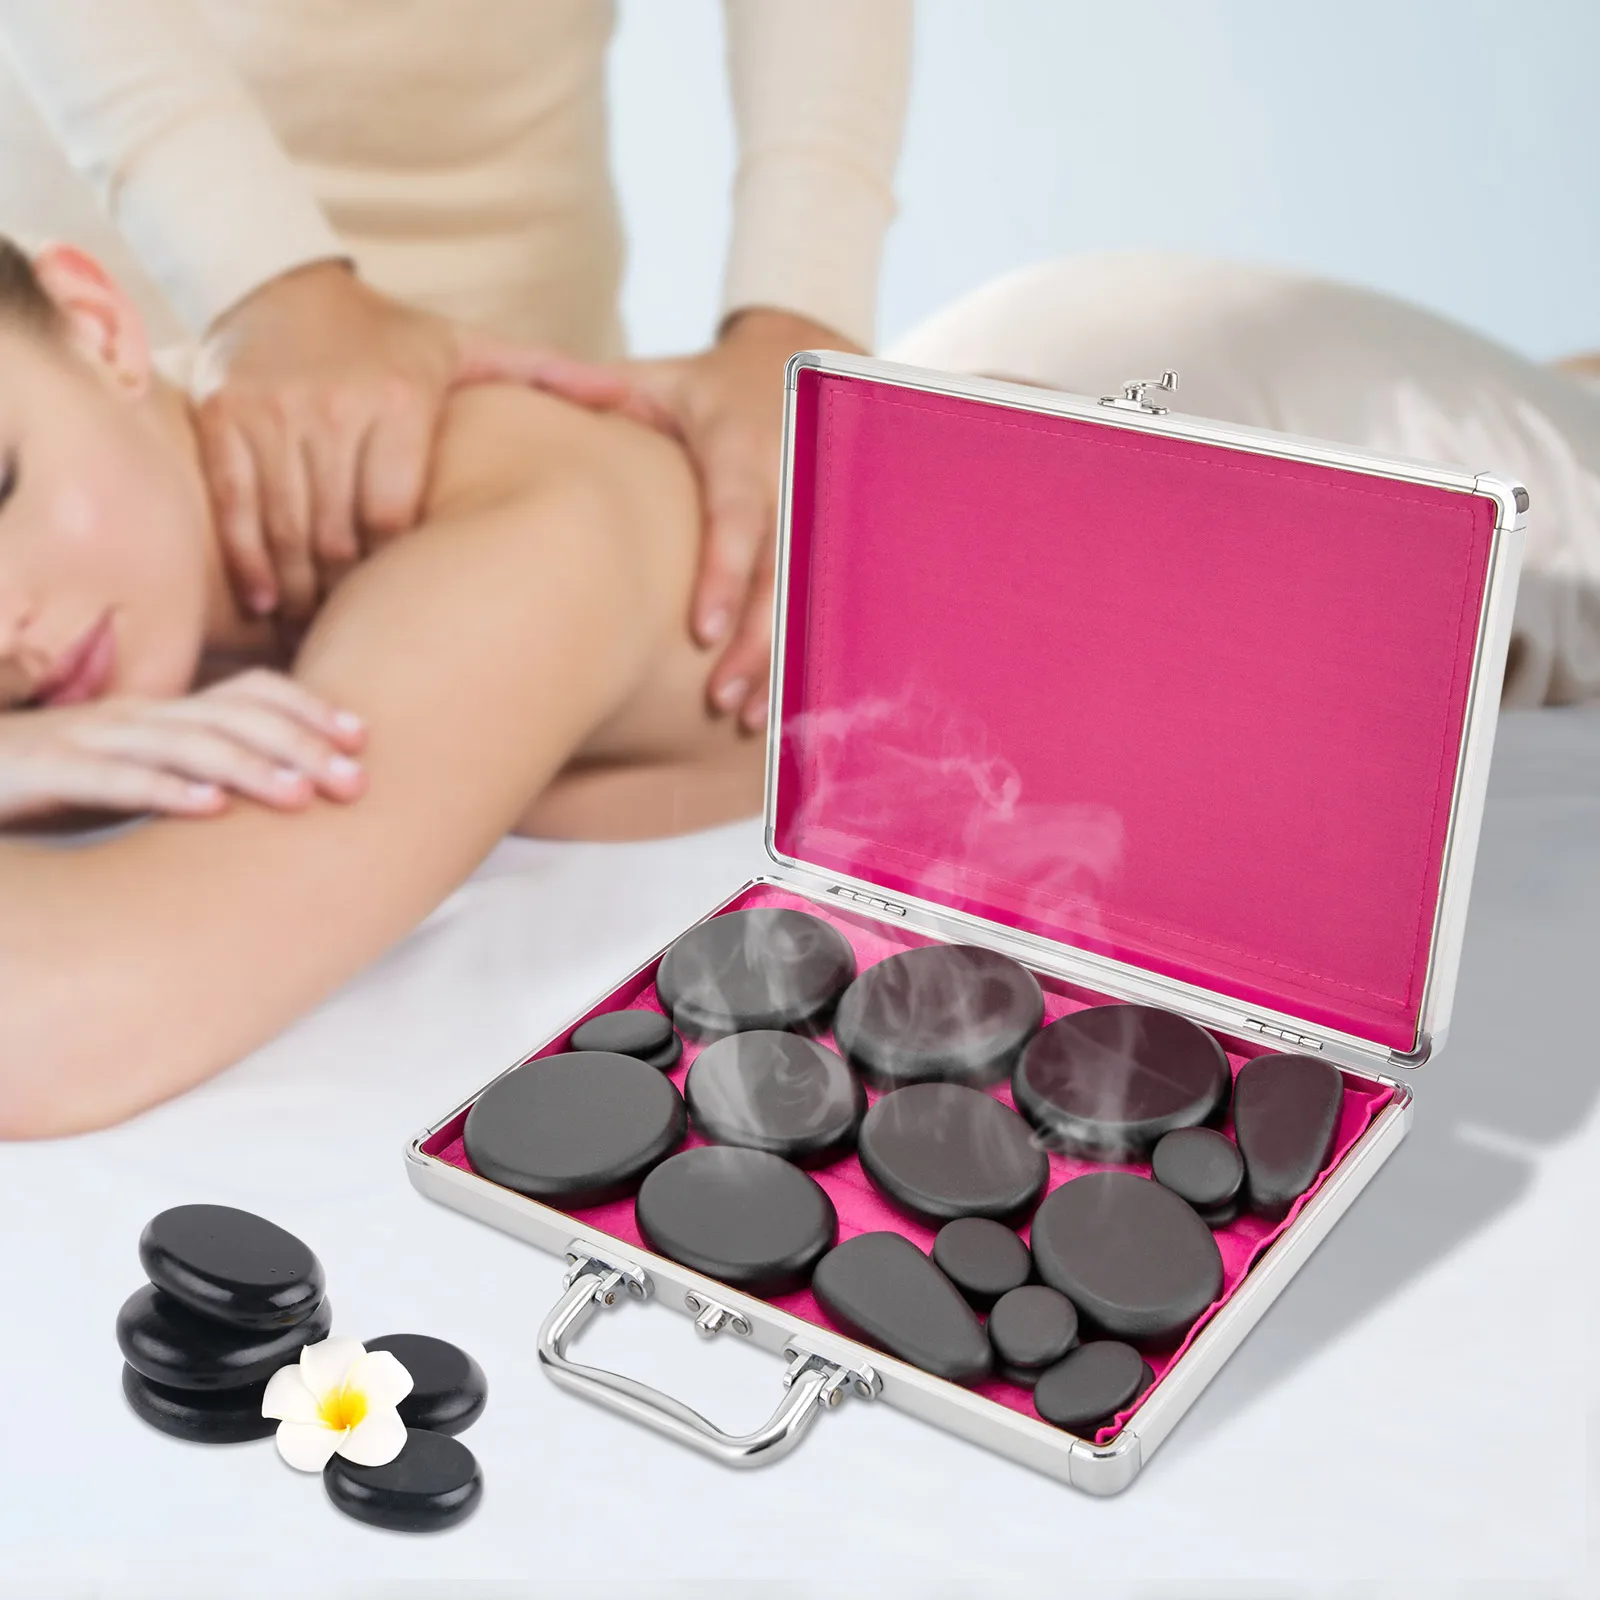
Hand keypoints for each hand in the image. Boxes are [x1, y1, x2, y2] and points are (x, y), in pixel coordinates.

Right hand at [0, 670, 366, 826]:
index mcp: (161, 713)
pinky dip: (164, 790)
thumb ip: (198, 774)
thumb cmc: (53, 782)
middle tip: (356, 781)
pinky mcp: (47, 772)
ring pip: (183, 744)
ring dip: (248, 767)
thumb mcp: (139, 775)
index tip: (364, 737)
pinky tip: (209, 809)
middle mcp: (133, 717)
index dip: (308, 709)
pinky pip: (112, 778)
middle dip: (300, 745)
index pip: (248, 694)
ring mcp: (89, 739)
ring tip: (301, 794)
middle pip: (231, 718)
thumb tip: (276, 793)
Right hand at [194, 261, 615, 623]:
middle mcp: (330, 406)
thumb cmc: (392, 333)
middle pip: (339, 531)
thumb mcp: (469, 346)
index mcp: (398, 397)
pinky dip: (247, 561)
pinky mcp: (221, 419)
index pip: (395, 512)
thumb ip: (548, 373)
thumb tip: (634, 397)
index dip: (400, 569)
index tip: (409, 601)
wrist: (283, 283)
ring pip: (286, 527)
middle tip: (365, 631)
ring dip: (300, 590)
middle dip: (351, 592)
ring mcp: (270, 414)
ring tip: (321, 627)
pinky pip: (233, 506)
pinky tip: (266, 602)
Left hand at [532, 309, 860, 730]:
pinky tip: (779, 702)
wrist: (788, 366)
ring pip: (806, 594)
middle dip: (757, 639)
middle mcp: (787, 478)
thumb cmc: (697, 387)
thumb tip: (510, 417)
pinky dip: (801, 654)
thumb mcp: (653, 380)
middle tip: (721, 698)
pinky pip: (819, 603)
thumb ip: (594, 403)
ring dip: (780, 659)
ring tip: (745, 716)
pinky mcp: (825, 538)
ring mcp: (815, 512)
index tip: (700, 633)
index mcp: (739, 442)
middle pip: (782, 570)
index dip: (725, 572)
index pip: (738, 511)